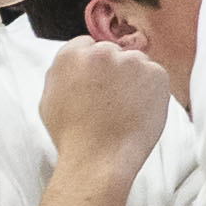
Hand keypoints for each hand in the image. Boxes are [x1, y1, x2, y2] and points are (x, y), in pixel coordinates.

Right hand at [38, 36, 173, 178]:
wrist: (98, 159)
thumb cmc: (73, 137)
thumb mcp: (50, 99)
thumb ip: (62, 74)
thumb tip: (77, 63)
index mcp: (71, 55)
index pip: (87, 46)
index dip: (94, 69)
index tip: (97, 85)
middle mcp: (101, 52)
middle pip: (113, 53)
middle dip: (114, 72)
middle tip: (112, 101)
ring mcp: (130, 61)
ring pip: (136, 63)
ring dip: (134, 79)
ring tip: (125, 109)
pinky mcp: (155, 73)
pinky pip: (155, 76)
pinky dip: (152, 91)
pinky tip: (139, 111)